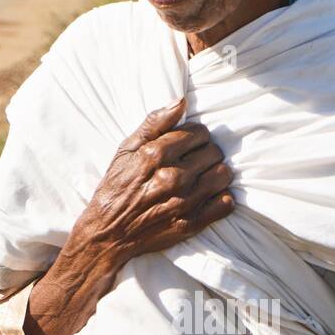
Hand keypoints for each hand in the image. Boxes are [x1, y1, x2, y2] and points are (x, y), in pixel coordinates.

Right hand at [74, 97, 233, 266]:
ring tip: (200, 177)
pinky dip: (220, 198)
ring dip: (215, 173)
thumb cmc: (116, 187)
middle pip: (214, 152)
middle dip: (205, 153)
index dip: (195, 136)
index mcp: (156, 155)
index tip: (187, 144)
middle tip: (192, 161)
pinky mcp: (192, 224)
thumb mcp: (126, 149)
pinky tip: (206, 196)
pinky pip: (226, 203)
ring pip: (224, 175)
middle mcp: (173, 177)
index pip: (200, 132)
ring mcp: (185, 202)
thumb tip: (181, 102)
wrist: (108, 232)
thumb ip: (154, 123)